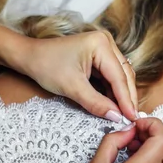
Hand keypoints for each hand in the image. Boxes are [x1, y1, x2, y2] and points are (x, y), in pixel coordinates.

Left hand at [8, 30, 138, 120]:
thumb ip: (96, 103)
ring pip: (120, 76)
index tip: (132, 118)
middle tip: (132, 119)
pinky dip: (113, 90)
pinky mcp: (99, 56)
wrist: (29, 57)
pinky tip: (115, 104)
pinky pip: (111, 76)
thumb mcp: (71, 87)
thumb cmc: (46, 66)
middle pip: (124, 75)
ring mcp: (103, 48)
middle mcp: (106, 42)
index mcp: (100, 44)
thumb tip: (116, 117)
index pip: (119, 77)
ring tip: (126, 114)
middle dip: (127, 97)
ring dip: (122, 95)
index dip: (126, 99)